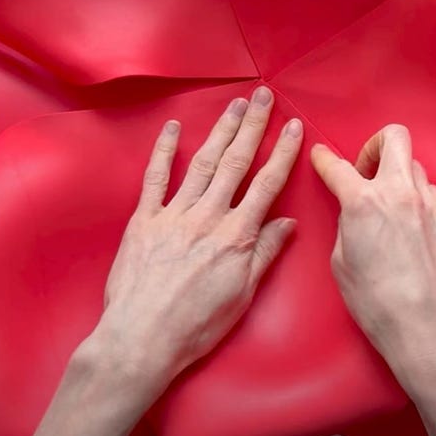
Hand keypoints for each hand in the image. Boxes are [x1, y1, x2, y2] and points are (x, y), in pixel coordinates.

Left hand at [89, 86, 302, 397]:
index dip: (282, 152)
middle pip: (235, 162)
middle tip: (263, 96)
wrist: (142, 338)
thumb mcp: (242, 295)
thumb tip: (287, 224)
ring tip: (235, 105)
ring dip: (220, 130)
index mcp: (236, 236)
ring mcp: (174, 214)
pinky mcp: (144, 220)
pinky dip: (164, 151)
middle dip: (252, 126)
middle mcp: (207, 217)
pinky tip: (172, 129)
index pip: (266, 184)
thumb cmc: (195, 326)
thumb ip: (265, 254)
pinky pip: (155, 178)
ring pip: (202, 162)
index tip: (293, 126)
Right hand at [311, 124, 435, 395]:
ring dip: (399, 179)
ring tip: (390, 208)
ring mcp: (432, 204)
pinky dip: (419, 203)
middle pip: (394, 137)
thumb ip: (346, 225)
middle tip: (365, 172)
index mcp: (364, 203)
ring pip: (415, 168)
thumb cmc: (378, 305)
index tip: (322, 157)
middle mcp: (401, 194)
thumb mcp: (341, 263)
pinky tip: (412, 230)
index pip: (337, 167)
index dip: (324, 159)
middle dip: (374, 147)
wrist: (426, 329)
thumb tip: (354, 212)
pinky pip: (433, 196)